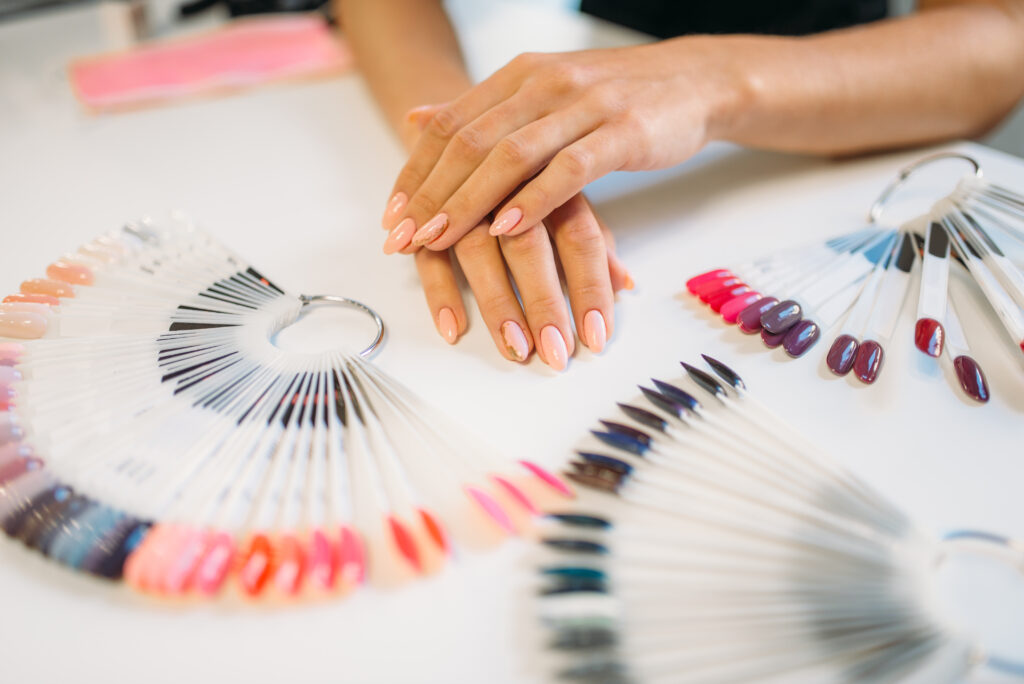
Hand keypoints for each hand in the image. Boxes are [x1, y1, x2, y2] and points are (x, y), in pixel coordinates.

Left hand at [379, 41, 728, 251]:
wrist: (693, 82)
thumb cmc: (613, 99)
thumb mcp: (540, 95)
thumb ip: (481, 112)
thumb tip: (415, 119)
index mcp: (519, 76)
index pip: (451, 125)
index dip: (416, 172)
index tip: (391, 217)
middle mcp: (544, 84)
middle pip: (471, 142)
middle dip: (432, 195)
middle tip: (404, 239)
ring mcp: (583, 105)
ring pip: (511, 155)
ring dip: (469, 202)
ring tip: (439, 241)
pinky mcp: (622, 131)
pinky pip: (569, 169)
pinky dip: (534, 200)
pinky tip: (507, 229)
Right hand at [385, 105, 632, 370]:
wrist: (466, 121)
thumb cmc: (529, 167)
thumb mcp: (568, 195)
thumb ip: (594, 238)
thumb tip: (627, 284)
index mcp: (553, 178)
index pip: (579, 237)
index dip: (590, 288)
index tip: (597, 336)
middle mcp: (508, 186)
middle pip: (529, 246)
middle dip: (545, 303)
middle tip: (557, 352)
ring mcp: (464, 199)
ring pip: (478, 250)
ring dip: (498, 303)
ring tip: (515, 349)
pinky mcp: (427, 214)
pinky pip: (430, 254)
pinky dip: (440, 292)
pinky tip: (454, 329)